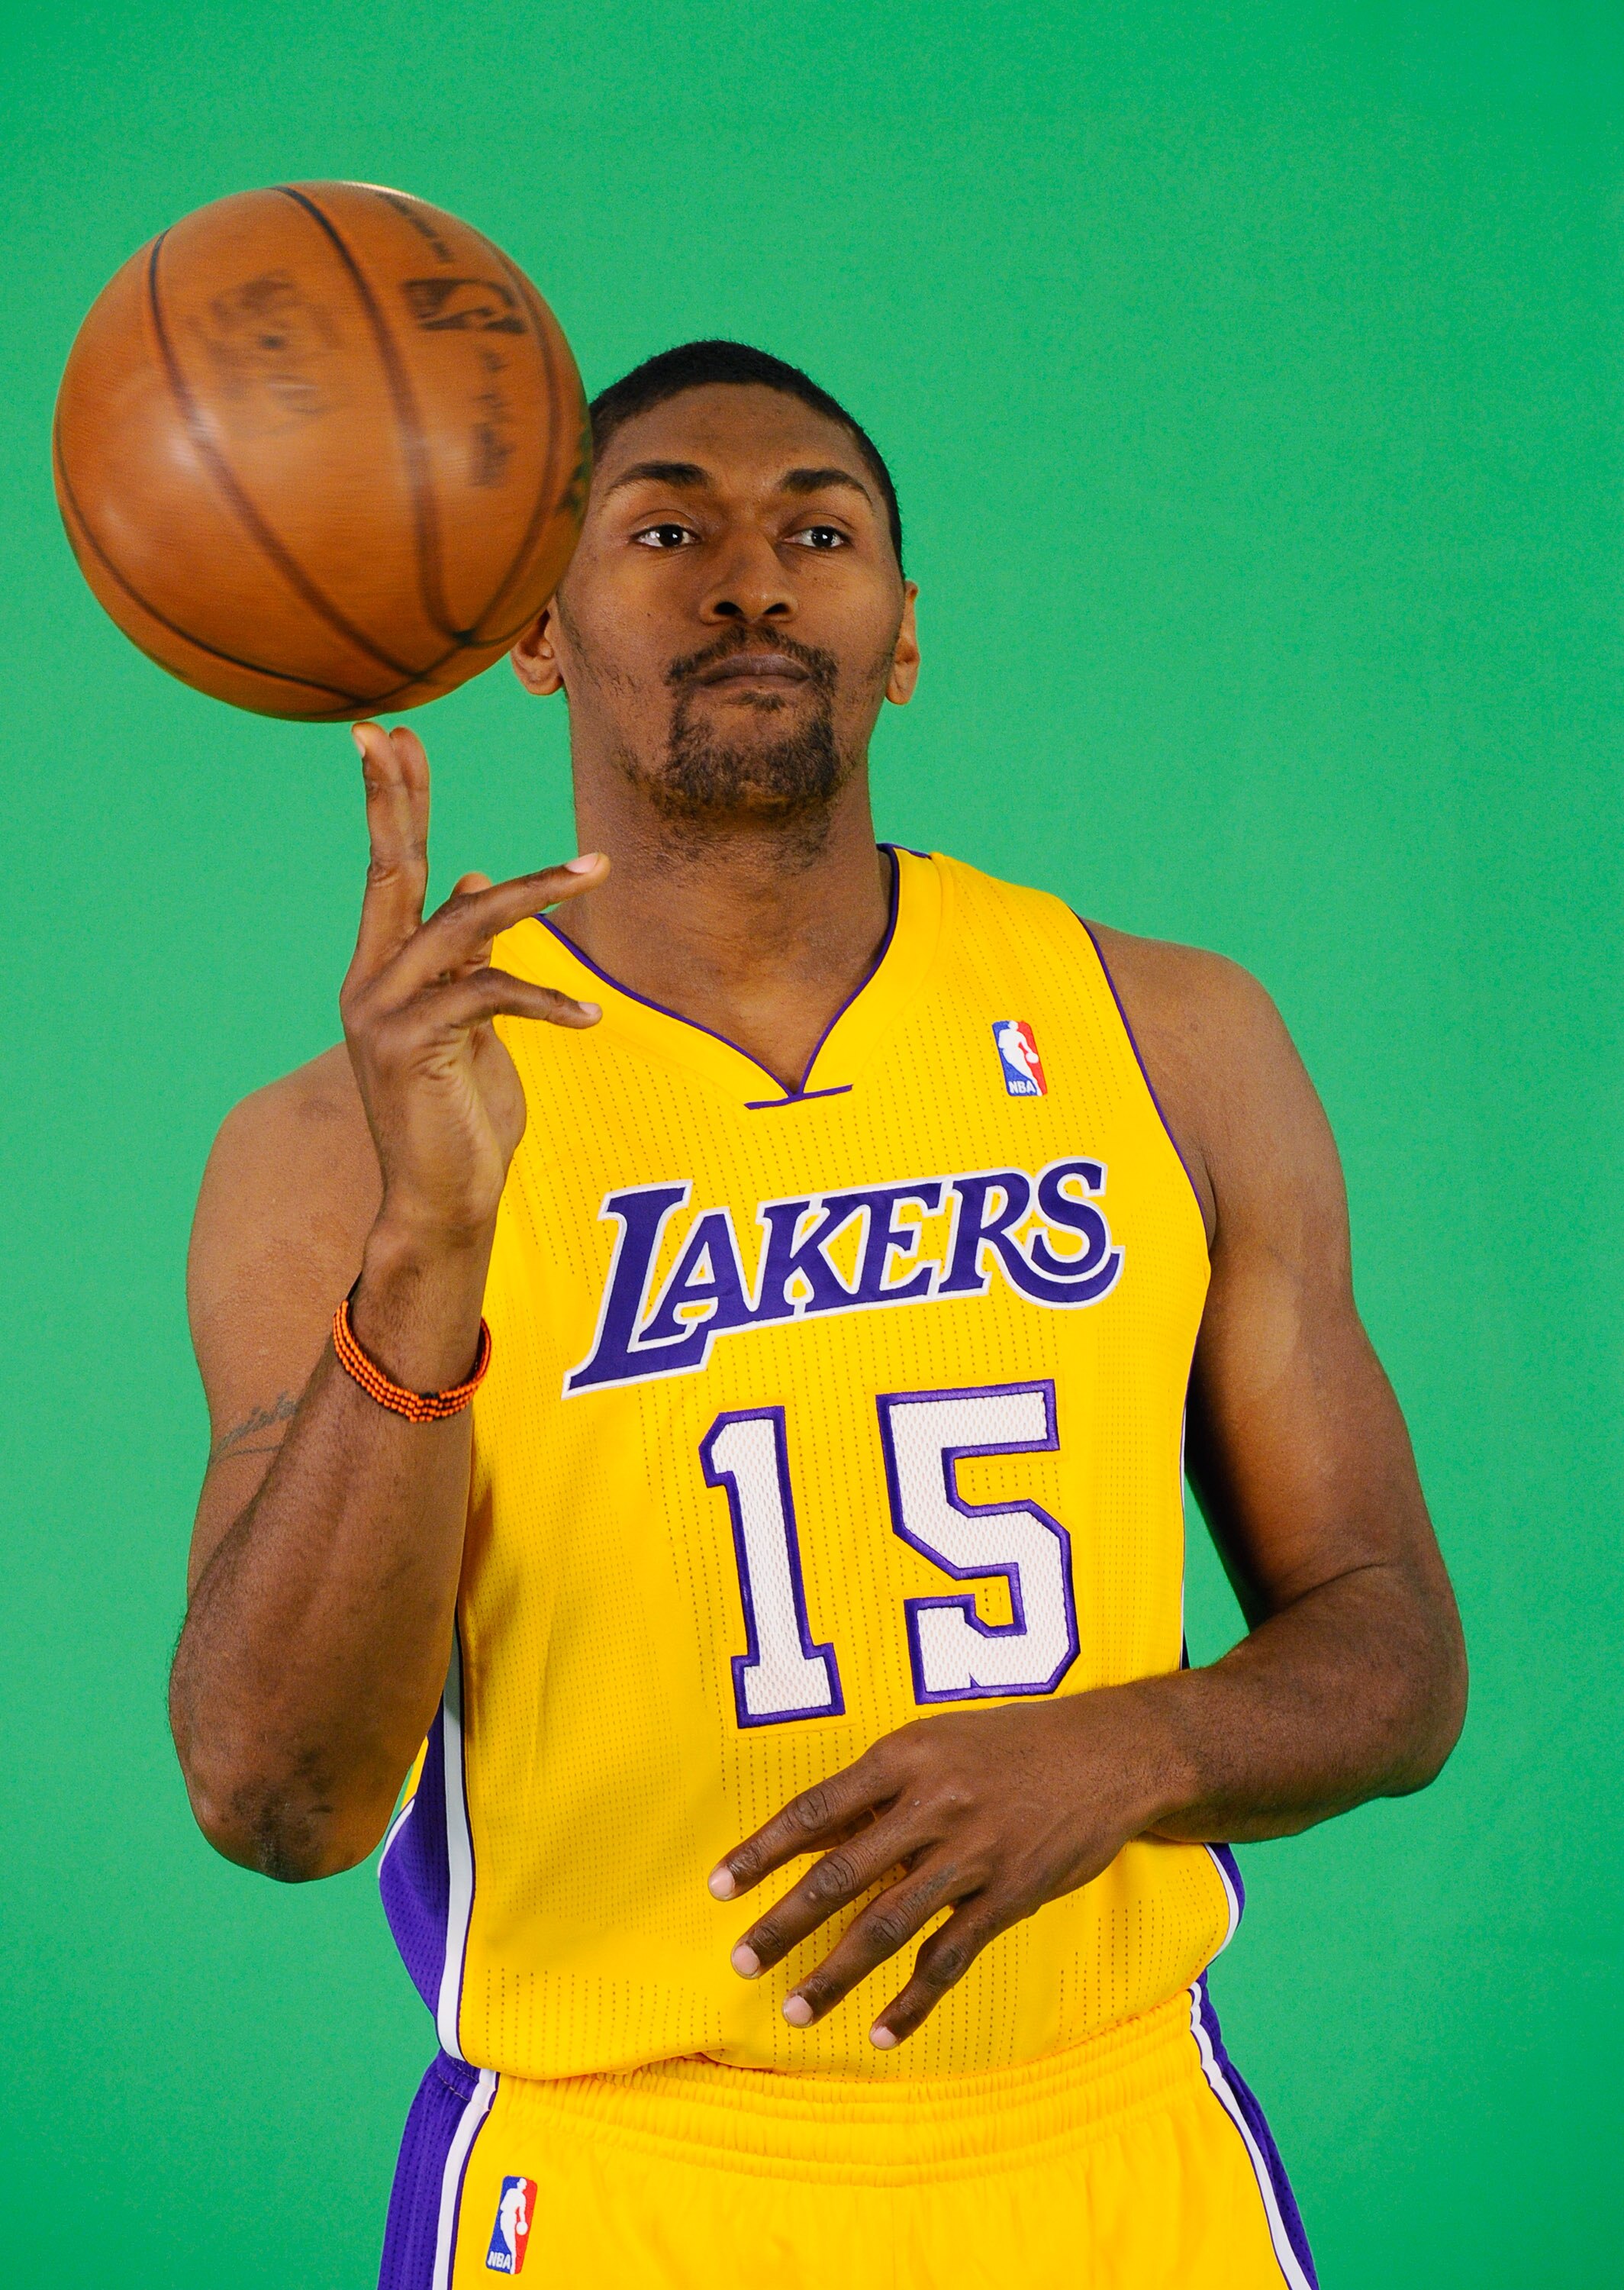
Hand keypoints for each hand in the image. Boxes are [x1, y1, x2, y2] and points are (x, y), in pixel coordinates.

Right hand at [341, 722, 606, 1246]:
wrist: (442, 1200)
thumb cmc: (462, 1113)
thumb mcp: (470, 1023)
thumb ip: (466, 955)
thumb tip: (470, 879)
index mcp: (383, 969)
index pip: (389, 869)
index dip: (391, 802)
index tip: (391, 734)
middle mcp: (369, 981)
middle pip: (390, 870)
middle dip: (396, 798)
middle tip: (399, 731)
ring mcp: (381, 1013)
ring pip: (462, 922)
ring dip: (535, 889)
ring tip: (597, 865)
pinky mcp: (410, 1047)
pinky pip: (489, 993)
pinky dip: (546, 998)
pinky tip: (588, 1015)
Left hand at [708, 1687, 1181, 2047]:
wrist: (1110, 1752)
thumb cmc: (1011, 1744)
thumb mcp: (940, 1742)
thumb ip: (882, 1788)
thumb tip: (817, 1837)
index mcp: (904, 1756)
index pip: (815, 1809)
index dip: (763, 1851)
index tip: (719, 1886)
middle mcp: (932, 1803)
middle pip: (840, 1872)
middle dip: (784, 1923)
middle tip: (741, 1961)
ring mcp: (973, 1852)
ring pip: (888, 1923)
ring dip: (836, 1973)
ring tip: (796, 2011)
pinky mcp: (1010, 1894)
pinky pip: (951, 1957)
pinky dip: (914, 2000)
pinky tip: (883, 2032)